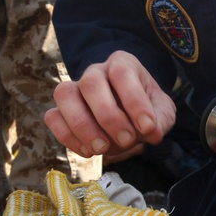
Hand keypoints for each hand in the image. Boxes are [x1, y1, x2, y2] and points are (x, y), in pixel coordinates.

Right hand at [45, 50, 176, 157]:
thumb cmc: (145, 110)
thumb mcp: (162, 113)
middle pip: (91, 83)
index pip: (122, 73)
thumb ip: (160, 120)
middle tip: (126, 141)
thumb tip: (152, 132)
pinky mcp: (61, 110)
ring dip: (82, 126)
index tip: (148, 127)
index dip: (134, 101)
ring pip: (65, 95)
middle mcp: (95, 72)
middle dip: (109, 116)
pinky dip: (67, 136)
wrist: (129, 117)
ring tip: (101, 149)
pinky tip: (88, 151)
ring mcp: (74, 89)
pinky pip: (53, 117)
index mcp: (122, 64)